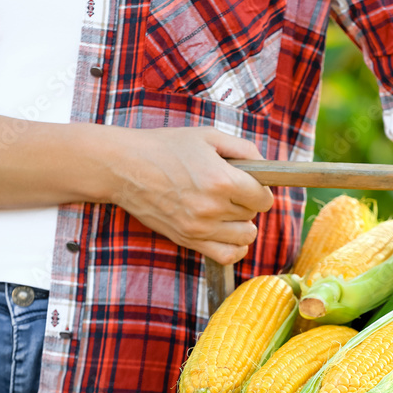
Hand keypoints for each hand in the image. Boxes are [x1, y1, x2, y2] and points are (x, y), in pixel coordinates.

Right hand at [102, 126, 274, 264]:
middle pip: (253, 216)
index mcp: (222, 180)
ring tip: (226, 210)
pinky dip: (235, 247)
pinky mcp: (187, 240)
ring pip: (245, 237)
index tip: (251, 184)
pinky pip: (227, 255)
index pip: (263, 199)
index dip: (261, 190)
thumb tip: (267, 167)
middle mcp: (213, 207)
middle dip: (247, 203)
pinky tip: (227, 232)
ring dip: (241, 224)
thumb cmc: (166, 147)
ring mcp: (199, 227)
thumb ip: (244, 149)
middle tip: (230, 190)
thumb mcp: (208, 136)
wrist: (125, 167)